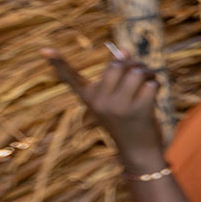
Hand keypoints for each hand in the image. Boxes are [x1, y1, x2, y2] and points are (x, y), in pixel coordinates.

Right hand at [42, 46, 162, 169]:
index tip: (44, 50)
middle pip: (117, 65)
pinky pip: (151, 84)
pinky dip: (156, 84)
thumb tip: (123, 50)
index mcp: (88, 97)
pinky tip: (155, 92)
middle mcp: (98, 101)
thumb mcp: (115, 98)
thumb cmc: (127, 120)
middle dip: (133, 64)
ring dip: (148, 72)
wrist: (137, 151)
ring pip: (136, 72)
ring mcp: (117, 107)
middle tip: (141, 72)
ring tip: (150, 80)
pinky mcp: (137, 111)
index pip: (70, 77)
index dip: (57, 63)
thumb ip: (117, 75)